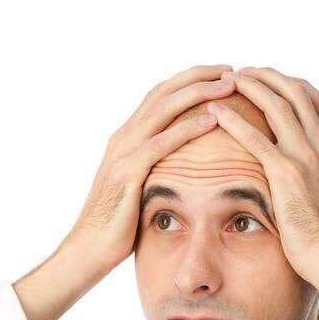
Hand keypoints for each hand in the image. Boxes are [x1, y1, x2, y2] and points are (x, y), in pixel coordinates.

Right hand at [67, 64, 236, 271]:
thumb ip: (154, 172)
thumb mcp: (138, 190)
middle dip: (198, 76)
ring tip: (228, 85)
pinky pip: (162, 143)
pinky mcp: (128, 173)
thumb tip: (179, 169)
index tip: (220, 74)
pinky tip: (211, 120)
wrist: (87, 250)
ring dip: (198, 93)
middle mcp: (123, 138)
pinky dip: (187, 127)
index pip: (160, 97)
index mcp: (126, 139)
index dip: (190, 81)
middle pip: (164, 92)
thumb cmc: (116, 227)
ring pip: (164, 109)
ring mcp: (123, 153)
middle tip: (231, 69)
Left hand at [206, 67, 318, 290]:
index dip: (295, 86)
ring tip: (227, 80)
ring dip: (250, 87)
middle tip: (244, 72)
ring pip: (276, 105)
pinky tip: (215, 112)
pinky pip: (255, 138)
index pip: (318, 102)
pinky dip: (233, 120)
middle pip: (295, 92)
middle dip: (268, 76)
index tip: (275, 81)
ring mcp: (305, 157)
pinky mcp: (285, 174)